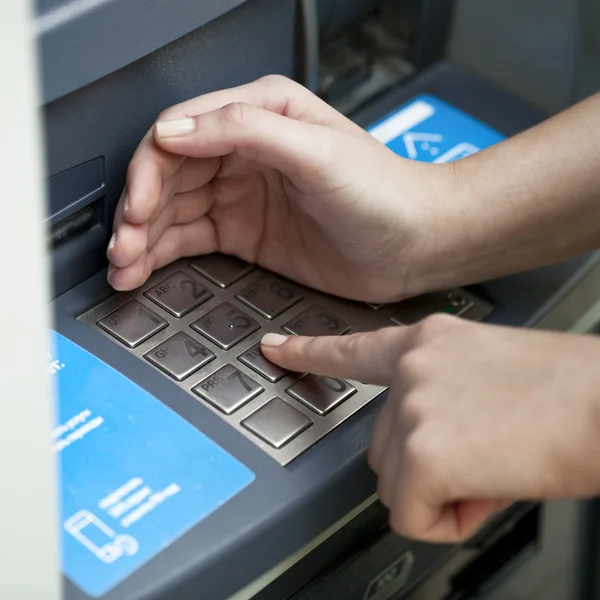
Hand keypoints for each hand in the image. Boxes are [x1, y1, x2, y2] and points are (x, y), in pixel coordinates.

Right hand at [107, 75, 452, 300]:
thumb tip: (176, 131)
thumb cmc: (383, 193)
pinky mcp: (245, 233)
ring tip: (123, 267)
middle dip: (138, 211)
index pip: (183, 133)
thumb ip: (246, 131)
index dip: (151, 170)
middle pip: (169, 175)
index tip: (138, 207)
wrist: (414, 245)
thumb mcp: (317, 151)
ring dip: (143, 238)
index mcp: (260, 116)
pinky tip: (143, 268)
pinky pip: (192, 239)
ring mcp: (242, 195)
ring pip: (174, 211)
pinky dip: (164, 254)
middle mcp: (245, 152)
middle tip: (122, 246)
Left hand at [260, 316, 599, 542]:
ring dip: (441, 491)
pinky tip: (488, 490)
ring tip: (494, 468)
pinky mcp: (421, 453)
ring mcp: (411, 408)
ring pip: (395, 483)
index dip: (310, 351)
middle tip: (483, 456)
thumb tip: (430, 443)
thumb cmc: (568, 390)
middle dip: (425, 466)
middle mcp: (412, 369)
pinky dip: (449, 519)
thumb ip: (443, 396)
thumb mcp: (490, 371)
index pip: (354, 348)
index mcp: (429, 343)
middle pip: (380, 446)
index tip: (276, 347)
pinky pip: (411, 515)